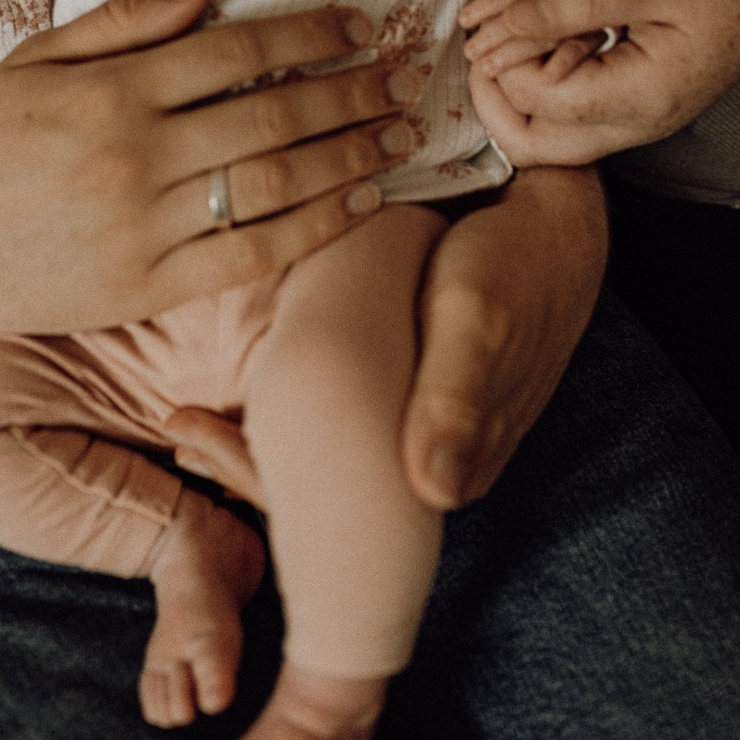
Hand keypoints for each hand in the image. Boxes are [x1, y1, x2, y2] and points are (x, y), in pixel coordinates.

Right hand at [0, 0, 420, 336]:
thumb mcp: (40, 58)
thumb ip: (126, 21)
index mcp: (115, 91)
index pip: (239, 51)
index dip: (312, 33)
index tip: (362, 25)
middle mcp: (138, 156)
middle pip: (273, 114)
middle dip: (352, 92)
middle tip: (405, 78)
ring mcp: (147, 226)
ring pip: (275, 184)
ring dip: (350, 156)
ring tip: (399, 135)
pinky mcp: (150, 286)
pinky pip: (252, 254)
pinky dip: (316, 227)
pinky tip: (360, 202)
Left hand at [166, 167, 607, 514]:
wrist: (560, 227)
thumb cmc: (515, 263)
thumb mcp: (481, 319)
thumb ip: (456, 401)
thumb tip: (428, 492)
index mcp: (448, 466)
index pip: (345, 512)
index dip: (264, 483)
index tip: (193, 444)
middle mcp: (436, 465)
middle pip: (330, 496)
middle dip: (247, 470)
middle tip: (179, 432)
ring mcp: (431, 435)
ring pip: (333, 464)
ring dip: (263, 446)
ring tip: (189, 423)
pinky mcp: (426, 401)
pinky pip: (351, 425)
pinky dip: (293, 415)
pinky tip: (248, 391)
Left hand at [460, 0, 739, 163]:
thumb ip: (575, 3)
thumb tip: (502, 24)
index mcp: (638, 102)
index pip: (536, 101)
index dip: (503, 54)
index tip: (493, 2)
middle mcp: (632, 124)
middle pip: (528, 140)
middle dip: (493, 81)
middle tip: (486, 18)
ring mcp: (633, 116)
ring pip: (543, 123)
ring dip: (514, 64)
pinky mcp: (632, 95)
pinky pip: (569, 97)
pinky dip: (542, 57)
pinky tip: (539, 3)